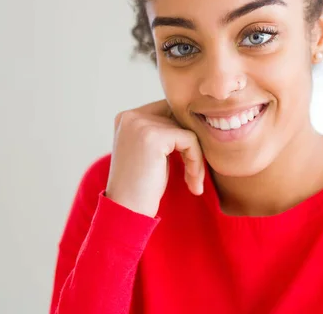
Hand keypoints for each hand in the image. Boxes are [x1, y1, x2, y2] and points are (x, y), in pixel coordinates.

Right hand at [105, 100, 203, 216]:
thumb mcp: (151, 152)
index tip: (190, 161)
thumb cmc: (142, 187)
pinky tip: (193, 183)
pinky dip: (196, 162)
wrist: (126, 212)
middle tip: (194, 174)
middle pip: (180, 117)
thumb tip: (195, 117)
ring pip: (187, 130)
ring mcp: (140, 124)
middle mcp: (131, 116)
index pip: (169, 109)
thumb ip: (165, 131)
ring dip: (196, 157)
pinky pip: (190, 140)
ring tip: (193, 181)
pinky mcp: (154, 136)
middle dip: (192, 145)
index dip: (184, 134)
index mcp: (127, 117)